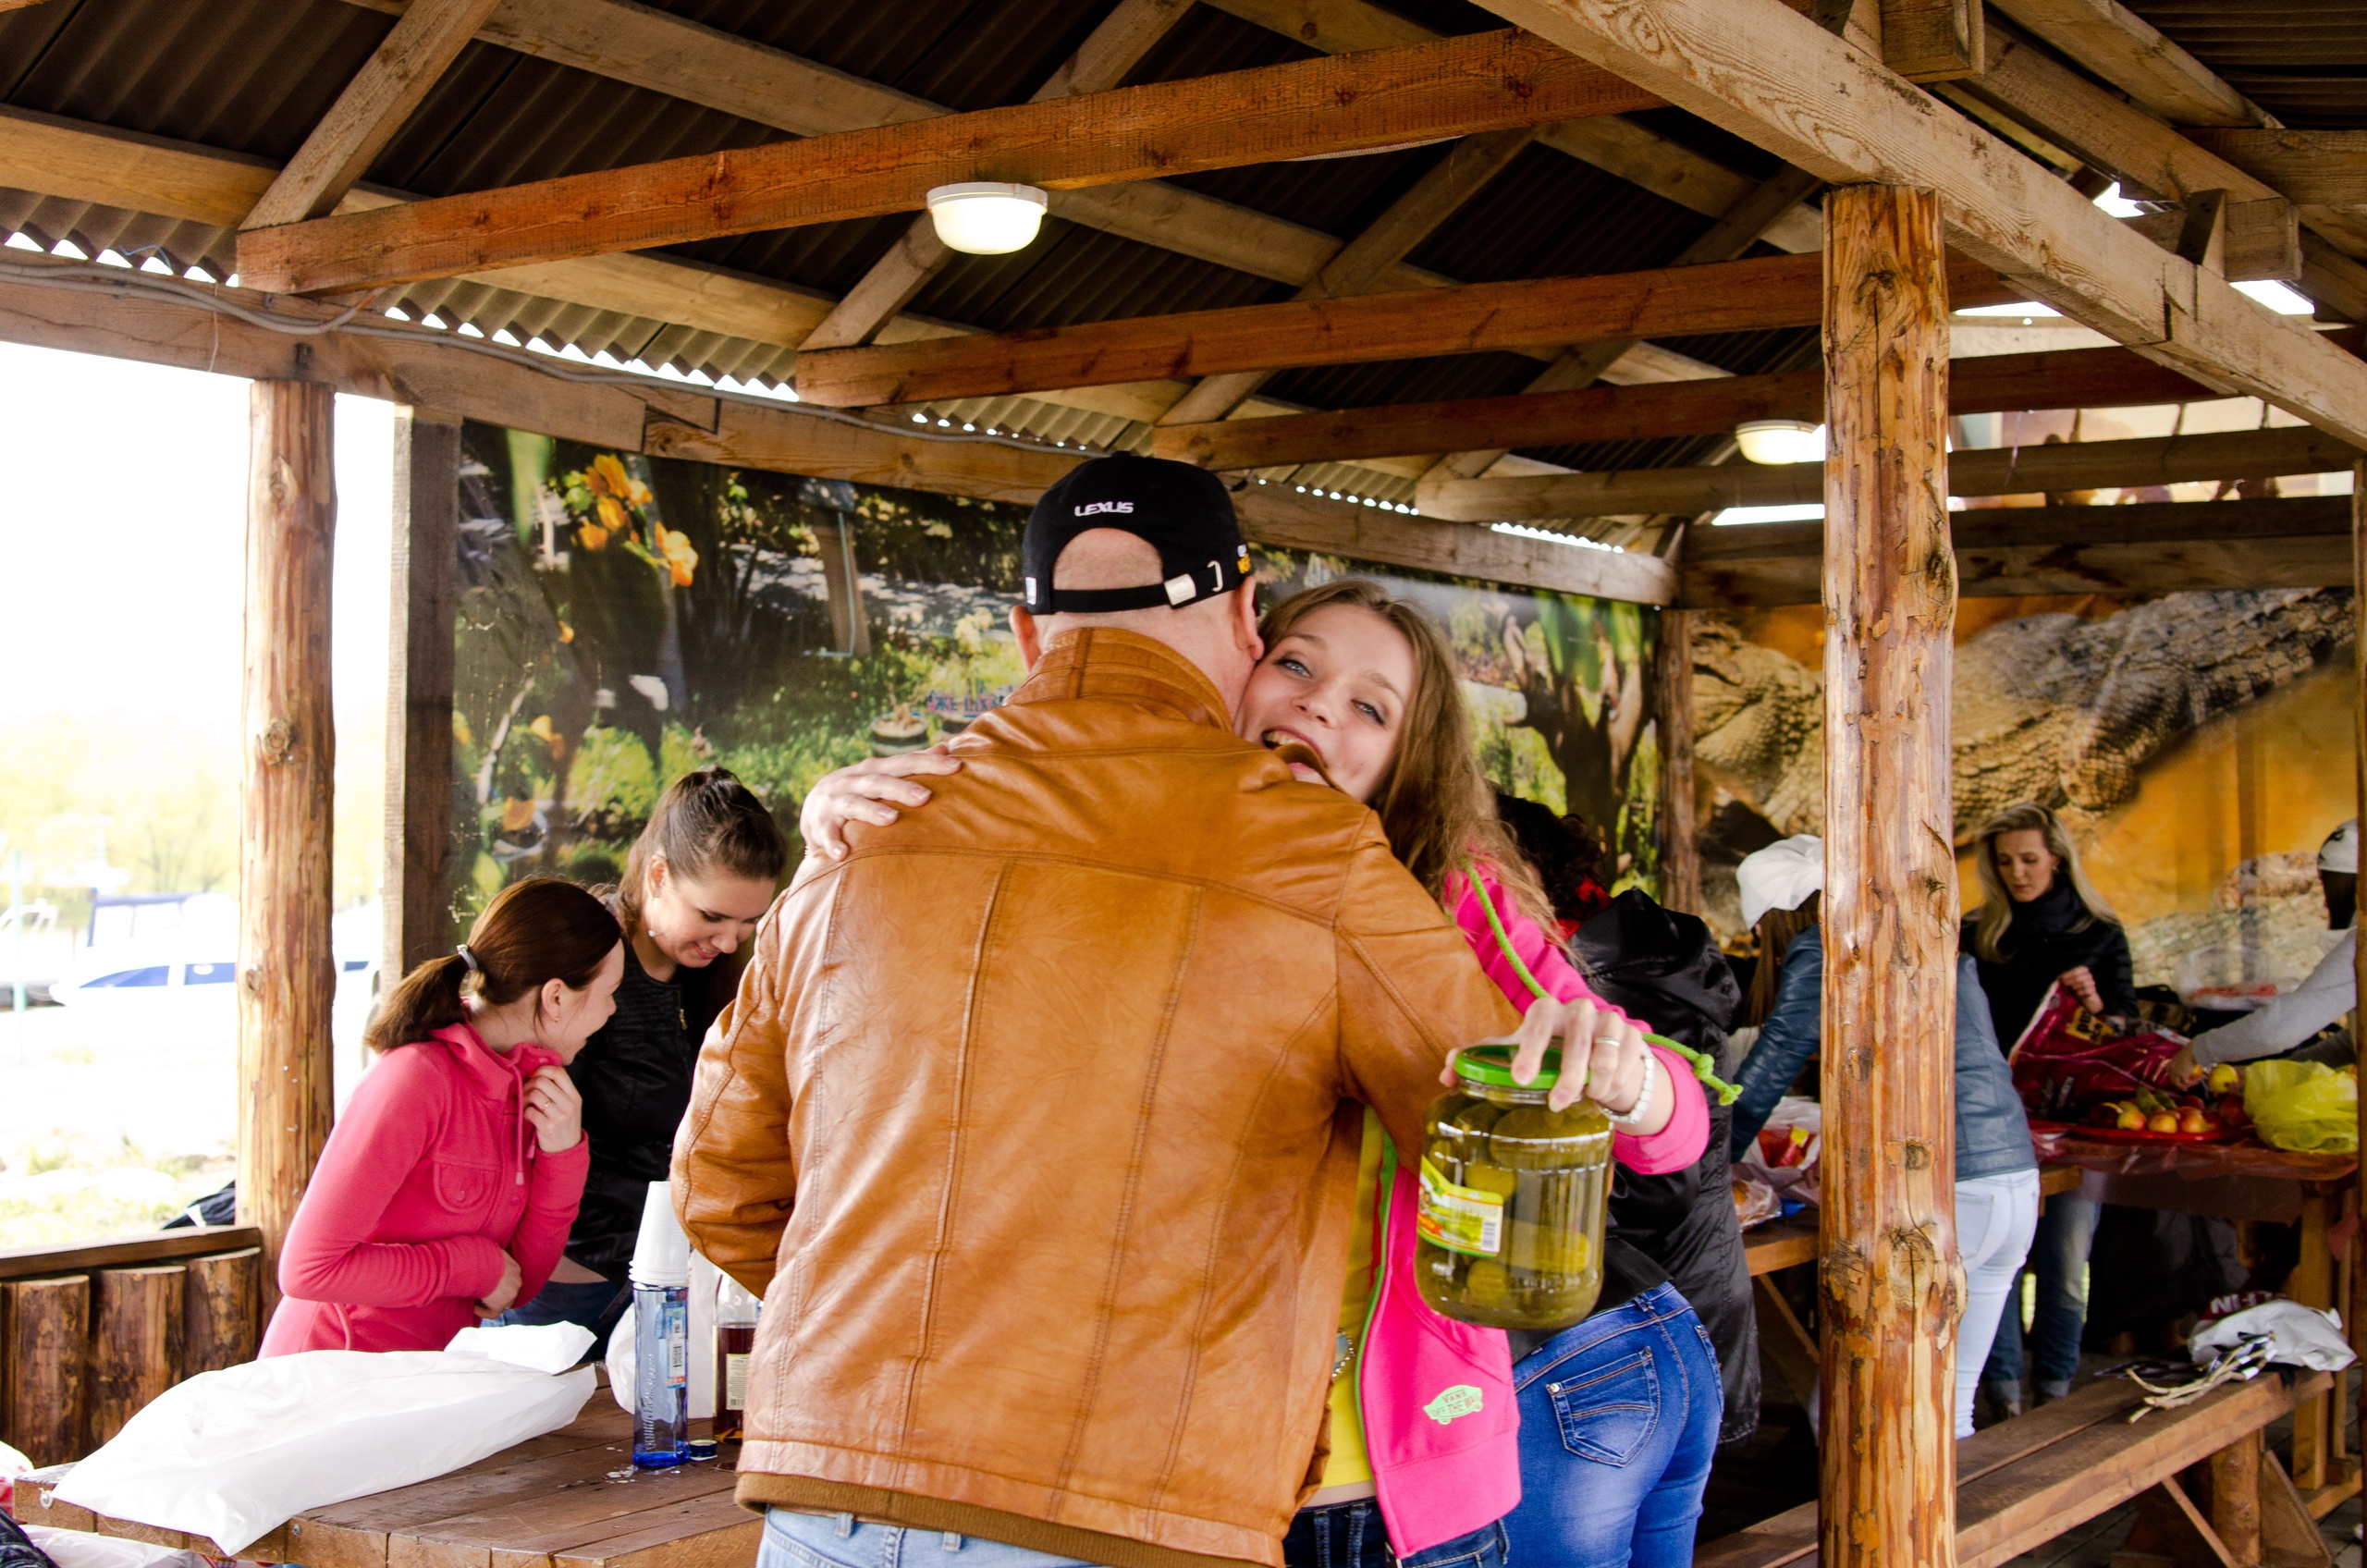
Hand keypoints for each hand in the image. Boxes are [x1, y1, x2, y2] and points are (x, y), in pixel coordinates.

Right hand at [475, 1250, 522, 1316]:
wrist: (480, 1264)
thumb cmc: (483, 1254)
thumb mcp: (493, 1251)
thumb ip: (494, 1255)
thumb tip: (486, 1250)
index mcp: (516, 1268)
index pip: (512, 1278)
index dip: (502, 1282)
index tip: (491, 1283)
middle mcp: (517, 1281)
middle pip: (511, 1291)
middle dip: (501, 1293)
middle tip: (487, 1293)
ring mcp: (510, 1294)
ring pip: (504, 1303)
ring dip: (493, 1302)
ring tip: (479, 1300)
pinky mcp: (500, 1304)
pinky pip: (493, 1313)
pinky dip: (484, 1312)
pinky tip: (475, 1308)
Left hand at [523, 1064, 582, 1153]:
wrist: (567, 1150)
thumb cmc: (565, 1125)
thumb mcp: (570, 1106)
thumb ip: (560, 1091)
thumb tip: (539, 1073)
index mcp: (575, 1096)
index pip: (559, 1072)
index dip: (543, 1070)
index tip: (534, 1075)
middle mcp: (569, 1105)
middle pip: (542, 1081)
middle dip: (529, 1084)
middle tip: (526, 1091)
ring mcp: (559, 1116)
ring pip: (534, 1095)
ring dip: (525, 1098)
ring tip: (526, 1104)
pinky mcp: (547, 1127)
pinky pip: (529, 1112)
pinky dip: (525, 1113)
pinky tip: (529, 1116)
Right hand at [799, 748, 962, 861]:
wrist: (813, 810)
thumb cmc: (858, 791)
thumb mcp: (881, 775)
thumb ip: (911, 764)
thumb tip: (945, 748)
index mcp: (873, 770)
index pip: (903, 763)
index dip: (928, 763)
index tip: (956, 767)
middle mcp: (853, 781)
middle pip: (879, 782)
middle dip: (902, 788)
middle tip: (926, 797)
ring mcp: (834, 802)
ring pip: (853, 804)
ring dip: (871, 811)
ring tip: (891, 819)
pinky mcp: (819, 825)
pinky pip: (826, 834)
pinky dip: (832, 843)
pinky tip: (842, 854)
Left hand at [1443, 996, 1657, 1122]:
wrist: (1595, 1057)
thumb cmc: (1548, 1055)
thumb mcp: (1516, 1054)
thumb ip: (1481, 1061)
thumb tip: (1445, 1076)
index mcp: (1545, 1011)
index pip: (1538, 1020)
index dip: (1530, 1048)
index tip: (1520, 1079)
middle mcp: (1578, 1010)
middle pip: (1577, 1038)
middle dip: (1567, 1074)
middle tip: (1556, 1104)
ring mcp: (1608, 1020)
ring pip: (1605, 1051)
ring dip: (1595, 1081)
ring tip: (1586, 1099)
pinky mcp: (1631, 1035)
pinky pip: (1627, 1060)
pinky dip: (1615, 1082)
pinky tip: (1604, 1093)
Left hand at [2059, 966, 2103, 1013]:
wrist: (2084, 994)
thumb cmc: (2074, 985)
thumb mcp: (2068, 980)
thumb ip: (2062, 978)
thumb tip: (2057, 979)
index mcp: (2083, 969)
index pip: (2075, 971)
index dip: (2068, 975)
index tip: (2062, 979)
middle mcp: (2088, 975)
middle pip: (2078, 978)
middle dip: (2070, 981)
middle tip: (2065, 984)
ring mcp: (2092, 982)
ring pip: (2083, 984)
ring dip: (2075, 987)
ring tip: (2072, 989)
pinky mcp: (2093, 990)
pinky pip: (2087, 990)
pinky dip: (2081, 992)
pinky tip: (2077, 993)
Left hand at [2165, 1044, 2202, 1088]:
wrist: (2193, 1051)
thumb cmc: (2192, 1050)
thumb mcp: (2186, 1053)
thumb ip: (2186, 1057)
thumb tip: (2192, 1058)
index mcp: (2172, 1061)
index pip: (2168, 1070)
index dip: (2171, 1075)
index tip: (2176, 1078)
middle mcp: (2172, 1067)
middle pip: (2172, 1078)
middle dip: (2177, 1084)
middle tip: (2184, 1088)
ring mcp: (2176, 1072)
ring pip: (2177, 1083)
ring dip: (2183, 1087)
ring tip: (2188, 1089)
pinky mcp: (2182, 1075)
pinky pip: (2186, 1082)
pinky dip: (2191, 1083)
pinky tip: (2197, 1081)